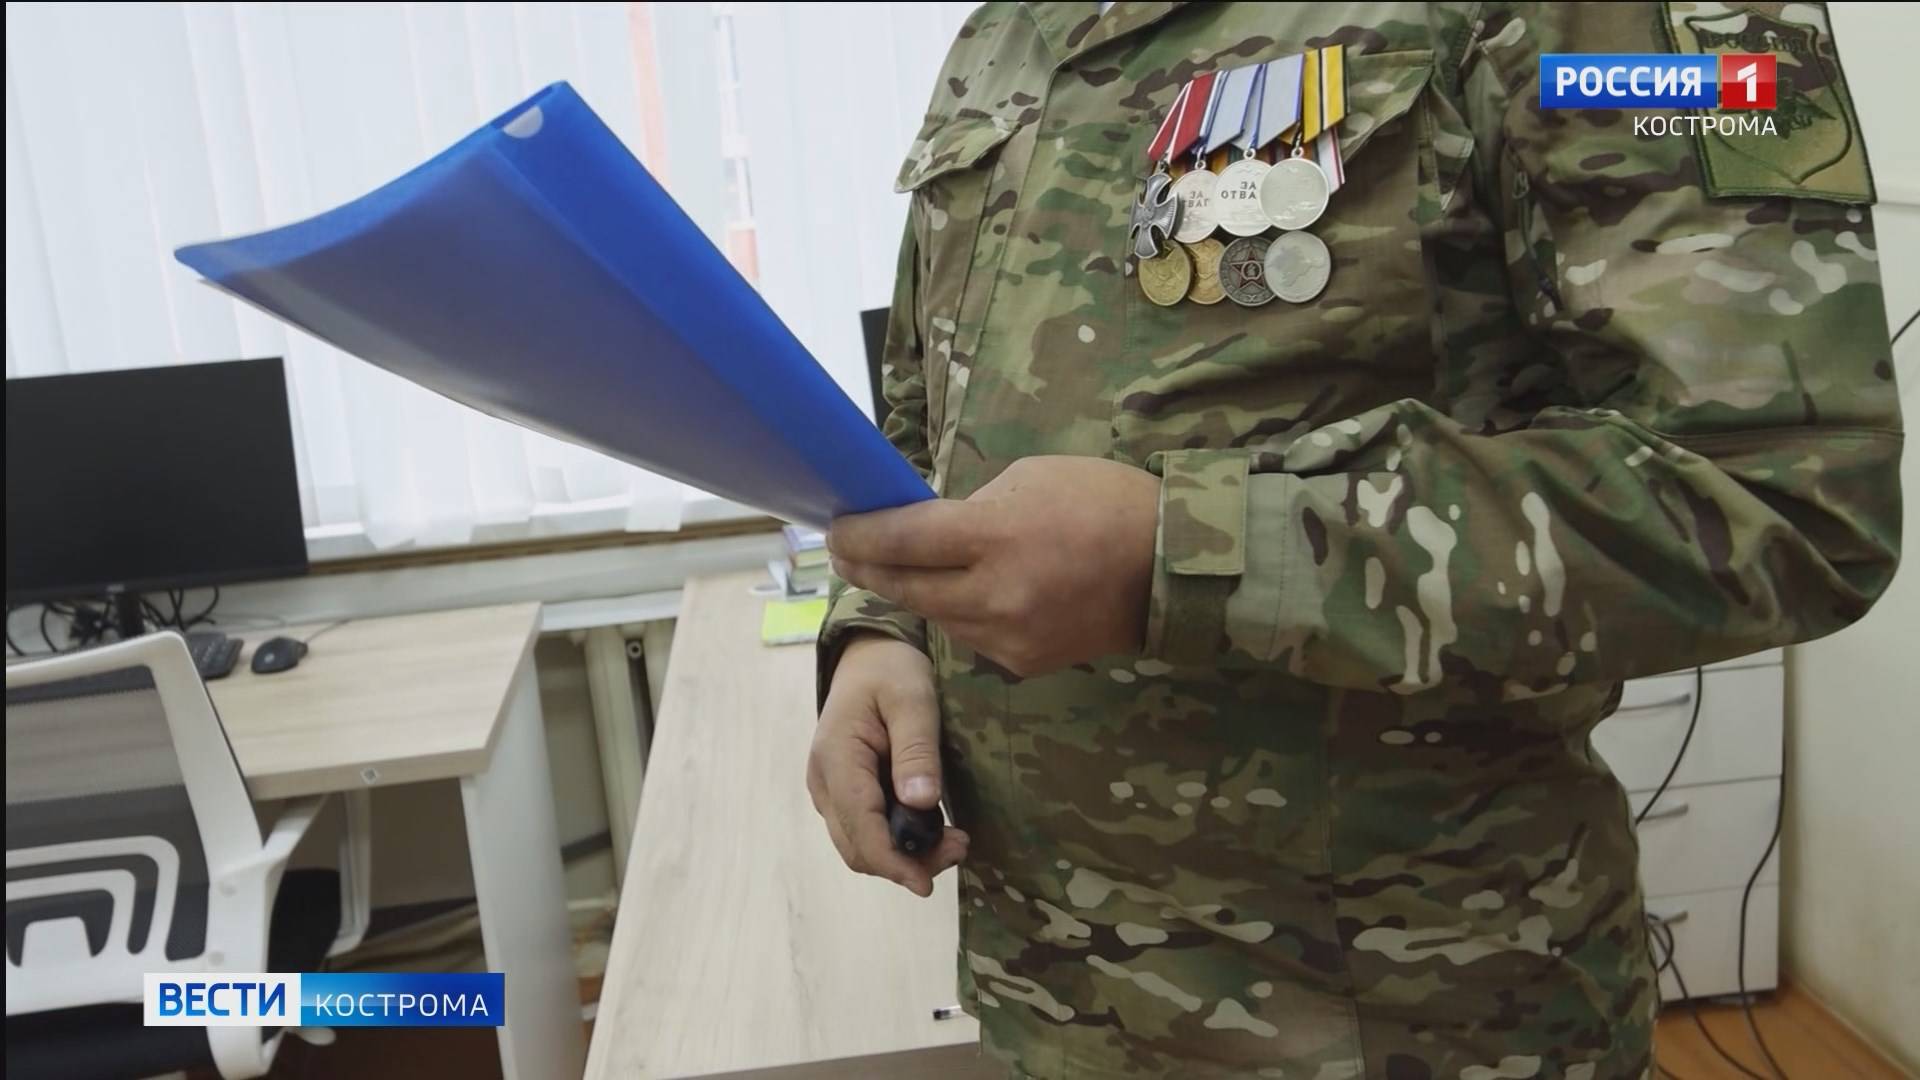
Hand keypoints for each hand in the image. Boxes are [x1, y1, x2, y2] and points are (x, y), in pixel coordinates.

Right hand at [807, 634, 968, 895]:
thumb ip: (916, 750)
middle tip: (958, 847)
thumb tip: (920, 802)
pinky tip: (931, 828)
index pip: (860, 827)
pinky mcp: (844, 792)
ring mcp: (831, 789)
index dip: (892, 862)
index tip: (927, 883)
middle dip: (904, 862)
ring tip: (952, 841)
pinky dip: (896, 841)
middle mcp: (825, 782)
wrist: (868, 655)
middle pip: (858, 847)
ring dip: (902, 855)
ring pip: (860, 845)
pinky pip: (865, 830)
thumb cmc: (892, 670)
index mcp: (837, 758)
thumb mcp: (913, 699)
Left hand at [829, 455, 1159, 677]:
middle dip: (868, 569)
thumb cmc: (1104, 502)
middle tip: (844, 552)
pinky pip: (972, 636)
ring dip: (915, 590)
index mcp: (996, 537)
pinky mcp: (1024, 664)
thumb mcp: (1031, 479)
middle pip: (905, 587)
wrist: (1171, 568)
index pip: (902, 540)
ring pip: (936, 615)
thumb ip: (972, 508)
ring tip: (900, 566)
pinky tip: (963, 591)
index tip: (835, 527)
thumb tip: (927, 527)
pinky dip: (960, 612)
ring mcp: (1008, 637)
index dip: (860, 535)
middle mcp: (995, 595)